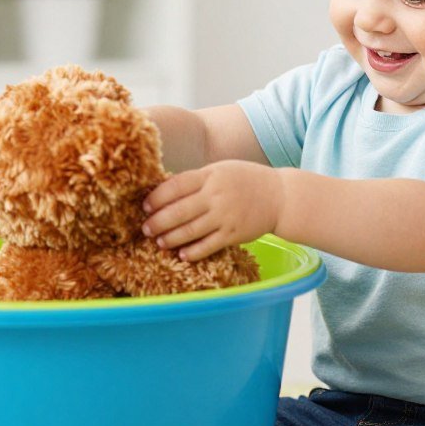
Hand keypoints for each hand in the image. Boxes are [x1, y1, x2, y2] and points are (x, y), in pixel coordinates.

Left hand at [141, 160, 282, 260]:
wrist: (279, 196)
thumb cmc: (245, 180)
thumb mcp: (220, 170)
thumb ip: (196, 179)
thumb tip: (164, 190)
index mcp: (210, 176)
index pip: (176, 186)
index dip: (157, 197)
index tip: (145, 206)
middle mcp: (216, 196)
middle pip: (179, 211)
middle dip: (158, 222)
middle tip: (146, 229)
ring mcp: (225, 216)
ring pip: (191, 231)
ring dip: (171, 238)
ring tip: (160, 242)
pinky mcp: (234, 234)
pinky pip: (208, 246)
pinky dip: (193, 252)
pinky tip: (182, 255)